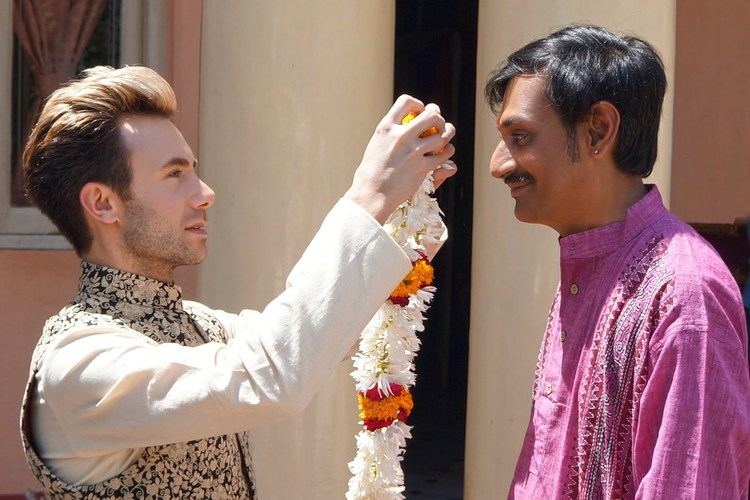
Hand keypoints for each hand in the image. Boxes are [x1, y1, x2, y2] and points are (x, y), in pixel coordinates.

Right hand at [344, 95, 455, 222]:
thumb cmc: (370, 173)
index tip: (419, 112)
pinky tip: (444, 153)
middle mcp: (401, 136)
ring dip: (448, 133)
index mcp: (386, 127)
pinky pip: (445, 153)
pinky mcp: (423, 167)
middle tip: (438, 124)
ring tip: (446, 135)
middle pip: (431, 115)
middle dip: (438, 117)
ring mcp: (413, 151)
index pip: (406, 101)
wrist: (371, 195)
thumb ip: (390, 133)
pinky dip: (447, 151)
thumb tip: (403, 126)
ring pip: (443, 134)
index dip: (418, 104)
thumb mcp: (375, 144)